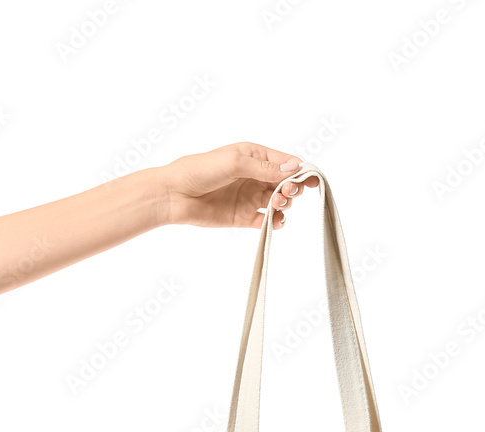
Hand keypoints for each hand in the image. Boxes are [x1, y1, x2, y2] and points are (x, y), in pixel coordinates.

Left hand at [160, 142, 319, 228]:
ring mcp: (250, 197)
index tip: (310, 181)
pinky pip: (266, 221)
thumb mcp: (235, 163)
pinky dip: (275, 222)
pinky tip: (275, 221)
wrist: (175, 195)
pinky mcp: (243, 217)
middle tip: (286, 194)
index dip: (301, 171)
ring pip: (279, 202)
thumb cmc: (200, 170)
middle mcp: (255, 176)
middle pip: (286, 183)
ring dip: (284, 204)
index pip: (286, 163)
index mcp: (254, 156)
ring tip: (277, 205)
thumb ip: (264, 168)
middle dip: (293, 188)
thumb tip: (294, 168)